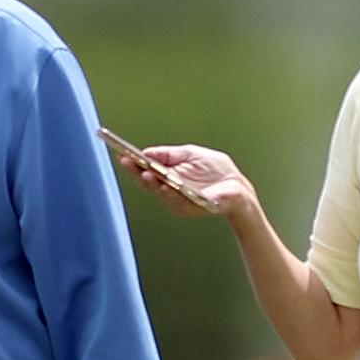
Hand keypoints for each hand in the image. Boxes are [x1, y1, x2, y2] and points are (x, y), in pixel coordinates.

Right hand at [115, 137, 261, 224]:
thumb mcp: (190, 154)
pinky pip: (178, 201)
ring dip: (153, 183)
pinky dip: (171, 193)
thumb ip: (169, 154)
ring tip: (145, 172)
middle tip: (128, 162)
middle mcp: (170, 190)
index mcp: (168, 176)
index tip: (121, 155)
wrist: (238, 187)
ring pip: (161, 193)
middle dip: (137, 173)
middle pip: (148, 183)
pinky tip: (165, 185)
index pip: (145, 171)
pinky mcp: (192, 208)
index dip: (132, 164)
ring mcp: (179, 201)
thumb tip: (147, 152)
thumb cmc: (216, 171)